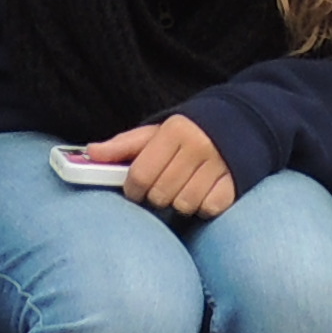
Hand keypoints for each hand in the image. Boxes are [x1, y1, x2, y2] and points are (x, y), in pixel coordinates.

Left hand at [77, 115, 240, 218]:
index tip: (136, 189)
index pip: (140, 175)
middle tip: (163, 185)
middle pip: (160, 195)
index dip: (133, 188)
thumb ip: (123, 145)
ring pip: (183, 205)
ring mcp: (219, 165)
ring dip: (179, 202)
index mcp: (175, 130)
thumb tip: (91, 152)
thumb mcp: (155, 133)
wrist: (239, 123)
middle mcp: (199, 145)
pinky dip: (202, 206)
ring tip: (184, 187)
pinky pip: (207, 209)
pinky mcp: (235, 182)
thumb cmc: (187, 133)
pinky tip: (203, 191)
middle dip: (156, 196)